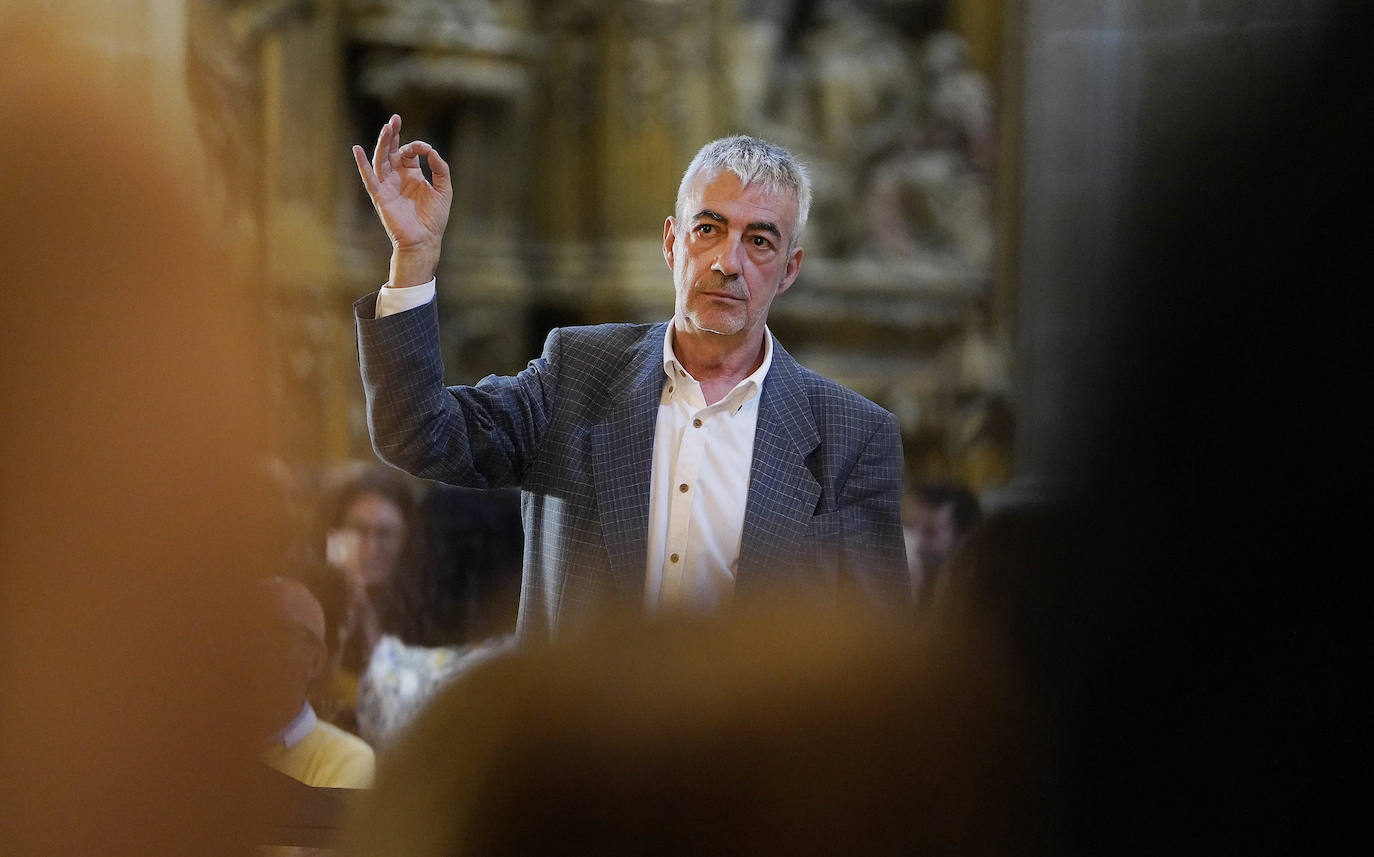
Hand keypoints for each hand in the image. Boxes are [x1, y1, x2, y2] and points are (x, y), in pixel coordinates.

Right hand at [352, 114, 452, 287]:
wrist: (425, 240)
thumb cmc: (434, 218)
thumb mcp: (444, 189)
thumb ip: (440, 169)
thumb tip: (431, 152)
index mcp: (412, 174)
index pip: (409, 152)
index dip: (417, 146)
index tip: (427, 150)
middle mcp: (397, 177)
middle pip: (391, 151)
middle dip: (393, 134)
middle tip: (395, 118)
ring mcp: (387, 186)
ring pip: (381, 159)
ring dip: (383, 144)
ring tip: (387, 128)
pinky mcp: (380, 196)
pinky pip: (369, 178)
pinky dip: (362, 164)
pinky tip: (357, 149)